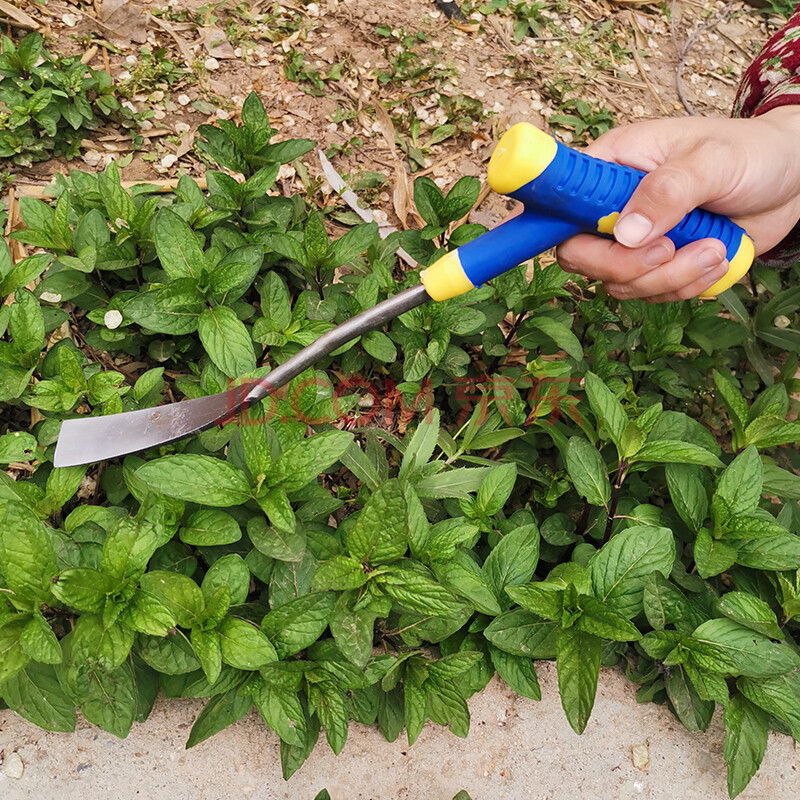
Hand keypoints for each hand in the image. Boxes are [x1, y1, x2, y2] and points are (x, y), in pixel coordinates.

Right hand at [554, 107, 799, 301]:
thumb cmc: (750, 152)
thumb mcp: (712, 160)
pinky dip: (685, 288)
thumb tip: (625, 234)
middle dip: (625, 267)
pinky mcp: (658, 265)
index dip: (544, 226)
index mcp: (611, 168)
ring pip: (618, 283)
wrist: (790, 178)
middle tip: (669, 251)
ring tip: (714, 249)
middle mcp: (612, 207)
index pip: (558, 201)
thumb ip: (669, 191)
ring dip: (668, 279)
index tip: (563, 241)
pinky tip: (716, 259)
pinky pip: (652, 294)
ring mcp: (634, 240)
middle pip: (579, 256)